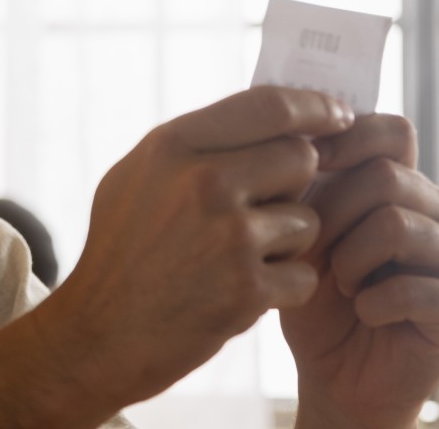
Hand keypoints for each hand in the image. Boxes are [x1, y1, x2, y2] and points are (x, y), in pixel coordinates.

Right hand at [36, 86, 353, 409]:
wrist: (99, 333)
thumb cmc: (120, 250)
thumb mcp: (137, 176)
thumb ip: (196, 144)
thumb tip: (268, 117)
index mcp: (173, 146)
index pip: (270, 106)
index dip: (315, 106)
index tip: (339, 114)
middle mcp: (203, 181)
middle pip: (301, 158)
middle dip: (295, 182)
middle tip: (267, 206)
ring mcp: (228, 236)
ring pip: (308, 220)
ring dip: (288, 242)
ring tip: (239, 258)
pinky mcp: (247, 289)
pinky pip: (304, 274)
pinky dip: (283, 287)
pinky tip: (242, 292)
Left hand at [280, 114, 438, 428]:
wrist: (333, 371)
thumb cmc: (312, 295)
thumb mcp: (298, 233)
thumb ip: (306, 185)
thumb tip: (298, 135)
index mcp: (401, 183)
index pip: (392, 131)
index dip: (348, 138)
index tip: (308, 162)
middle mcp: (436, 210)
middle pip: (387, 176)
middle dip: (332, 215)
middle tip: (313, 253)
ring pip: (395, 224)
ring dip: (350, 260)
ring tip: (340, 284)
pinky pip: (413, 286)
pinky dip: (372, 302)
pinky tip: (364, 311)